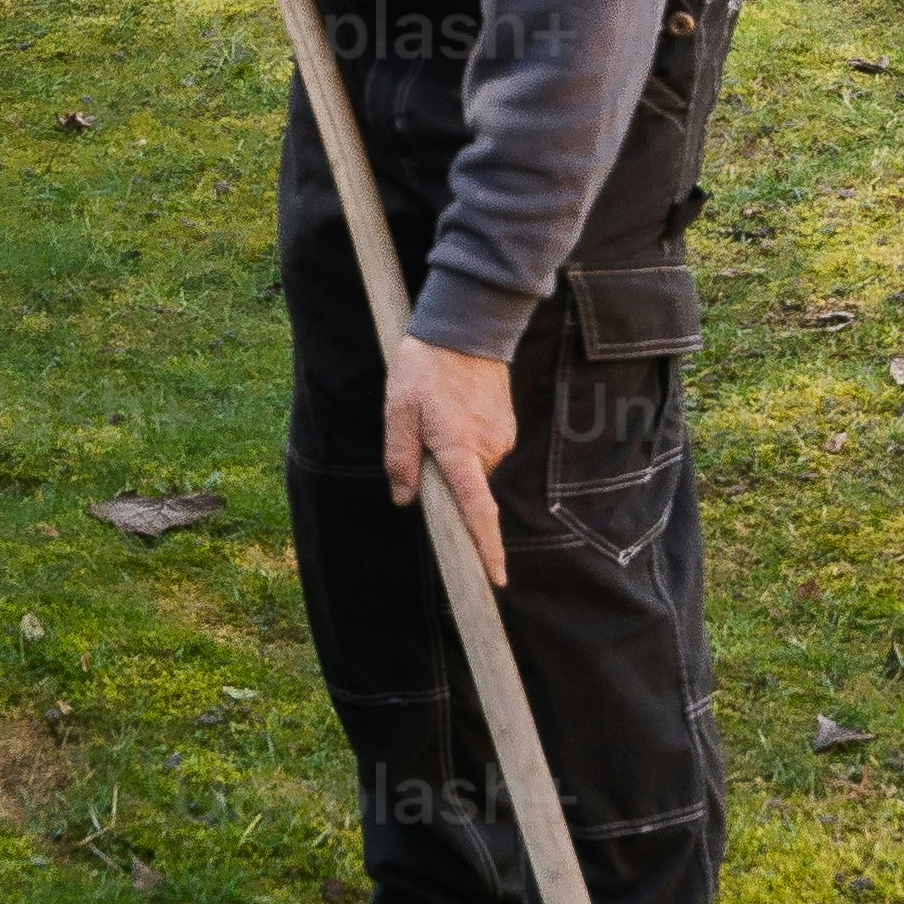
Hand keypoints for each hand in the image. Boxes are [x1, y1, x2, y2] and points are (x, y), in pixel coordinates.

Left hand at [383, 334, 516, 588]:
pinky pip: (482, 450)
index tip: (494, 578)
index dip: (484, 548)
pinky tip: (452, 412)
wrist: (466, 325)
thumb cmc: (426, 366)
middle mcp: (488, 449)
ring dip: (453, 458)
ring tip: (436, 417)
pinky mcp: (506, 427)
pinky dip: (465, 443)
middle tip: (422, 439)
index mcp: (460, 450)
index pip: (477, 512)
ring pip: (472, 468)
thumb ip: (400, 458)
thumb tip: (404, 498)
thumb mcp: (398, 410)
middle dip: (445, 480)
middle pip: (465, 488)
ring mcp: (501, 438)